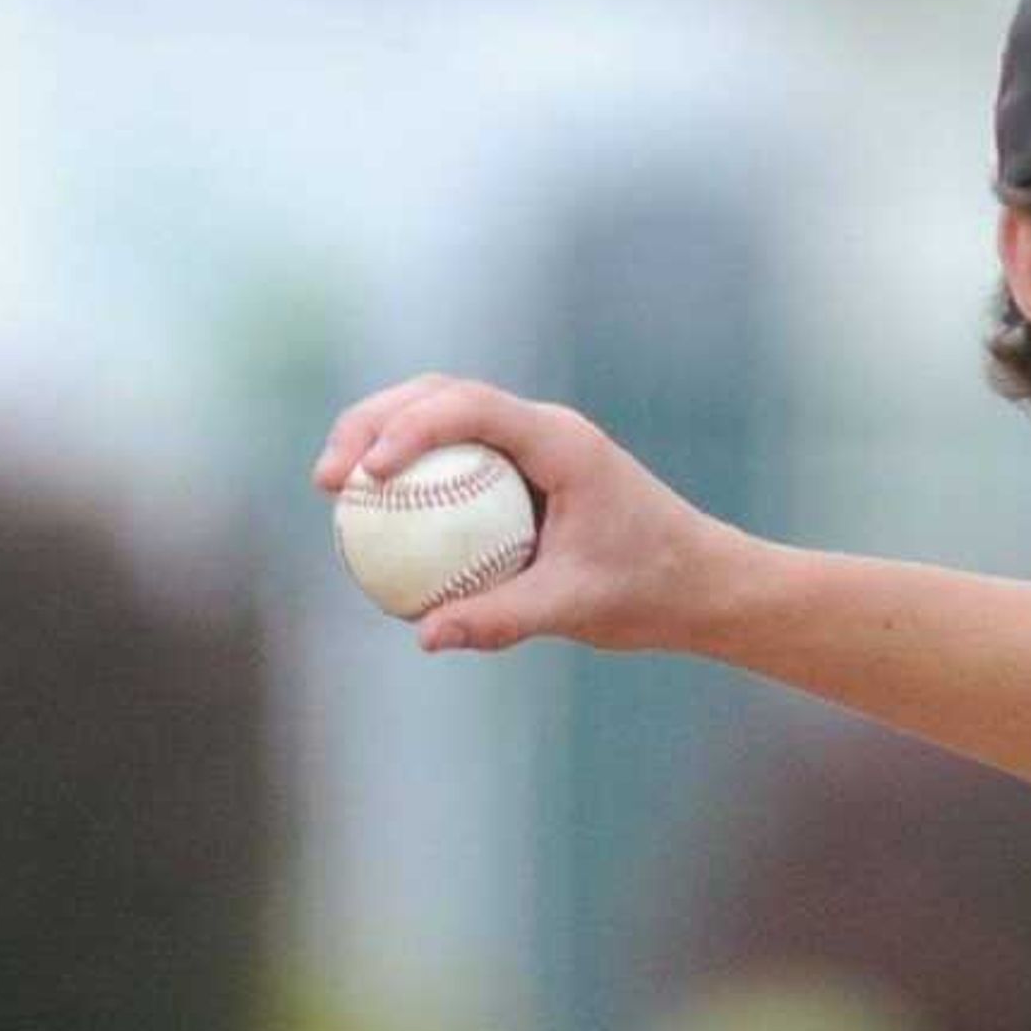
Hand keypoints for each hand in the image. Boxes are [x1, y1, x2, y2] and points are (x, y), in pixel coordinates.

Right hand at [310, 376, 740, 655]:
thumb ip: (501, 618)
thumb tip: (424, 635)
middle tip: (327, 481)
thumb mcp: (576, 608)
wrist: (703, 584)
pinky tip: (374, 519)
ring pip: (440, 416)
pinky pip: (456, 458)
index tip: (365, 475)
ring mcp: (532, 444)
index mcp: (561, 442)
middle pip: (438, 395)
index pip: (468, 407)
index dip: (406, 428)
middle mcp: (544, 428)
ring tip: (335, 489)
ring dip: (381, 438)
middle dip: (371, 423)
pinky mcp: (524, 469)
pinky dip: (412, 475)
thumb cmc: (651, 591)